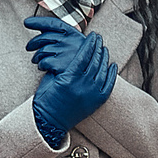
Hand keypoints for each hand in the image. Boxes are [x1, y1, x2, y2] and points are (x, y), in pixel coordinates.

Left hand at [23, 14, 92, 77]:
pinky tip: (43, 67)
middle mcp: (71, 41)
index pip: (53, 23)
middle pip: (44, 37)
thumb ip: (60, 38)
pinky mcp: (63, 65)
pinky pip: (44, 62)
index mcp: (74, 34)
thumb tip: (41, 30)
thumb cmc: (79, 63)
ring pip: (42, 50)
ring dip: (37, 57)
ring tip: (37, 60)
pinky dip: (41, 65)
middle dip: (33, 42)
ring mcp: (67, 52)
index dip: (38, 21)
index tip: (27, 22)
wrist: (90, 81)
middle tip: (28, 47)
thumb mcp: (74, 47)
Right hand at [29, 26, 118, 146]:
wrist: (49, 122)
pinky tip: (112, 65)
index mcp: (68, 79)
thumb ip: (61, 67)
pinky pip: (108, 85)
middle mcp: (82, 86)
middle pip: (94, 61)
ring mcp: (91, 94)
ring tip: (104, 49)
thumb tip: (72, 55)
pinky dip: (111, 74)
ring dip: (104, 58)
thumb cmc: (46, 99)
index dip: (89, 44)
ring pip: (102, 71)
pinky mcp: (96, 102)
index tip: (92, 35)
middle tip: (99, 38)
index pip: (83, 56)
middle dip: (98, 48)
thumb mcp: (50, 79)